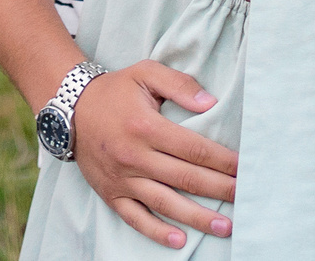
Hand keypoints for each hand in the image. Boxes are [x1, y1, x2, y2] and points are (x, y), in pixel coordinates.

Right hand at [70, 60, 237, 247]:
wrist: (70, 108)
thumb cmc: (114, 90)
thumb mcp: (145, 73)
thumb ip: (179, 84)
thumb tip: (210, 102)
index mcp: (146, 126)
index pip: (194, 149)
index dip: (222, 161)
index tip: (243, 168)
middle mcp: (135, 155)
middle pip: (186, 178)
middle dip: (219, 190)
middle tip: (244, 197)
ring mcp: (122, 178)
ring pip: (165, 203)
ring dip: (197, 217)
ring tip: (224, 227)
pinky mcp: (111, 193)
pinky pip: (135, 218)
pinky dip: (156, 231)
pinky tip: (179, 240)